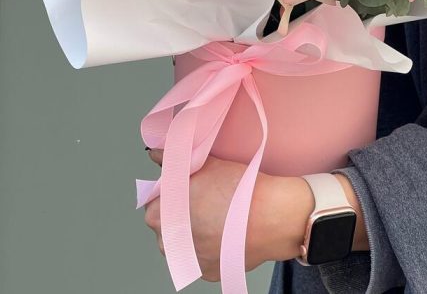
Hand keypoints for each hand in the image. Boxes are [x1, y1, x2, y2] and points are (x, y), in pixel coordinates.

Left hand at [144, 150, 314, 280]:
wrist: (271, 216)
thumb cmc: (238, 188)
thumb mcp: (203, 163)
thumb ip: (172, 158)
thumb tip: (156, 153)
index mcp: (160, 214)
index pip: (155, 200)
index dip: (173, 190)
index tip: (189, 185)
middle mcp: (168, 243)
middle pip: (167, 223)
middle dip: (182, 212)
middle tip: (207, 198)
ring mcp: (188, 262)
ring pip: (184, 243)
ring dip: (194, 232)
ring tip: (219, 215)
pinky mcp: (208, 273)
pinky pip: (203, 257)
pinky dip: (211, 247)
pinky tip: (226, 231)